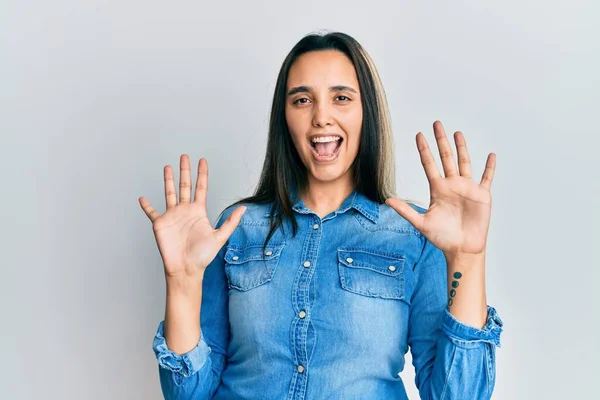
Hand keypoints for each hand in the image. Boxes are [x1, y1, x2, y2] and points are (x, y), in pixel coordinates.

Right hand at [139, 155, 245, 278]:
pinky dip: (146, 206)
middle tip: (185, 156)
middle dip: (185, 171)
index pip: (201, 187)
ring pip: (169, 193)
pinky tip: (142, 198)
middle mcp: (185, 211)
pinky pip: (151, 212)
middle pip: (185, 185)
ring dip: (168, 180)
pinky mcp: (160, 224)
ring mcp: (172, 216)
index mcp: (198, 211)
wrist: (186, 269)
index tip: (202, 161)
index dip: (202, 174)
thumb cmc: (203, 256)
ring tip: (167, 167)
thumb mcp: (220, 237)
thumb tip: (244, 208)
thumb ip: (231, 222)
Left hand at [386, 121, 495, 255]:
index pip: (429, 164)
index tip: (418, 135)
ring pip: (464, 162)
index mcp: (437, 189)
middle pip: (446, 157)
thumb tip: (387, 200)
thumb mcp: (421, 223)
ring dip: (461, 148)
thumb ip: (405, 210)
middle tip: (437, 124)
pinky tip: (491, 155)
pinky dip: (489, 167)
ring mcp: (467, 188)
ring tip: (457, 133)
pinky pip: (486, 177)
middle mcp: (452, 184)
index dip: (424, 149)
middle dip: (441, 141)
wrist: (461, 248)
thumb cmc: (442, 238)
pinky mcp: (482, 195)